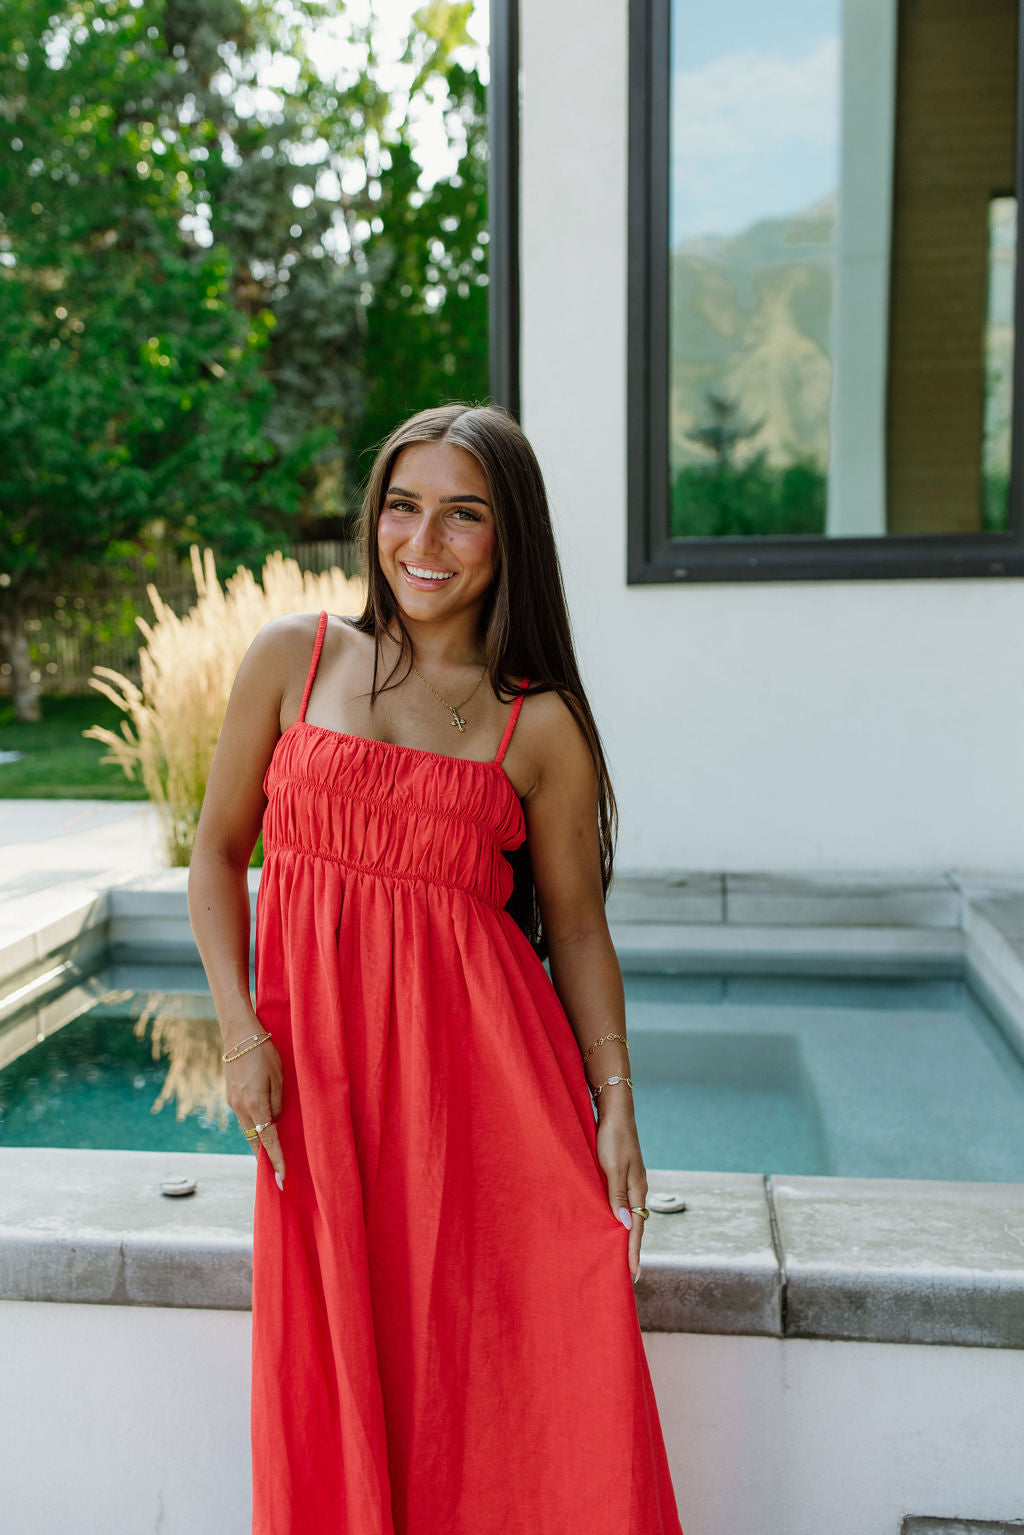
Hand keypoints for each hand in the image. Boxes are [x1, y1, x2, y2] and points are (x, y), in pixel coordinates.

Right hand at [224, 1031, 285, 1186]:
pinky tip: (262, 1128)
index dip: (275, 1159)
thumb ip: (277, 1103)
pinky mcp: (230, 1096)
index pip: (267, 1140)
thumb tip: (273, 1121)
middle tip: (276, 1175)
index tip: (281, 1178)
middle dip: (264, 1158)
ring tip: (271, 1156)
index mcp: (255, 1104)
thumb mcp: (279, 1076)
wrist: (239, 1034)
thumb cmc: (264, 1052)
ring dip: (258, 1142)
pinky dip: (253, 1127)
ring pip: (248, 1129)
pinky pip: (244, 1117)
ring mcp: (232, 1102)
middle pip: (254, 1140)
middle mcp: (240, 1107)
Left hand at [595, 1100, 646, 1282]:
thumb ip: (617, 1196)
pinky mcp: (621, 1175)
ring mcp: (630, 1182)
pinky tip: (610, 1223)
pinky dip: (618, 1218)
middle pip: (636, 1225)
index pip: (638, 1228)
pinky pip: (620, 1203)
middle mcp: (637, 1188)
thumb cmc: (612, 1137)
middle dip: (632, 1249)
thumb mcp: (613, 1167)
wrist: (615, 1111)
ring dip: (625, 1234)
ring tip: (619, 1255)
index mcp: (638, 1189)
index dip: (634, 1251)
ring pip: (628, 1214)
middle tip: (629, 1274)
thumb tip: (625, 1225)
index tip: (633, 1275)